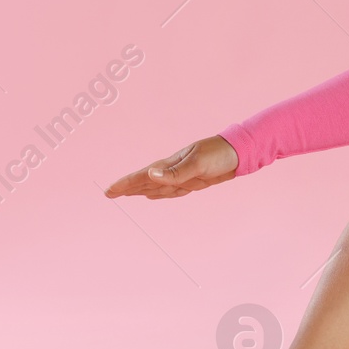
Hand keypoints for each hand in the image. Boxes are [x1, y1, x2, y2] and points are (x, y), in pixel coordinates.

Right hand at [104, 136, 239, 199]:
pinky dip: (160, 193)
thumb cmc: (219, 154)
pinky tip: (153, 194)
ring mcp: (183, 175)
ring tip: (126, 194)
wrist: (240, 153)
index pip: (142, 176)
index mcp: (171, 165)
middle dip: (128, 188)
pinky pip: (171, 190)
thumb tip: (151, 175)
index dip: (125, 184)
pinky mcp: (193, 181)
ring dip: (140, 191)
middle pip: (145, 182)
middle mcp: (173, 170)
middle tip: (109, 193)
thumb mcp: (197, 163)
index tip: (109, 191)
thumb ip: (175, 172)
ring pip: (156, 187)